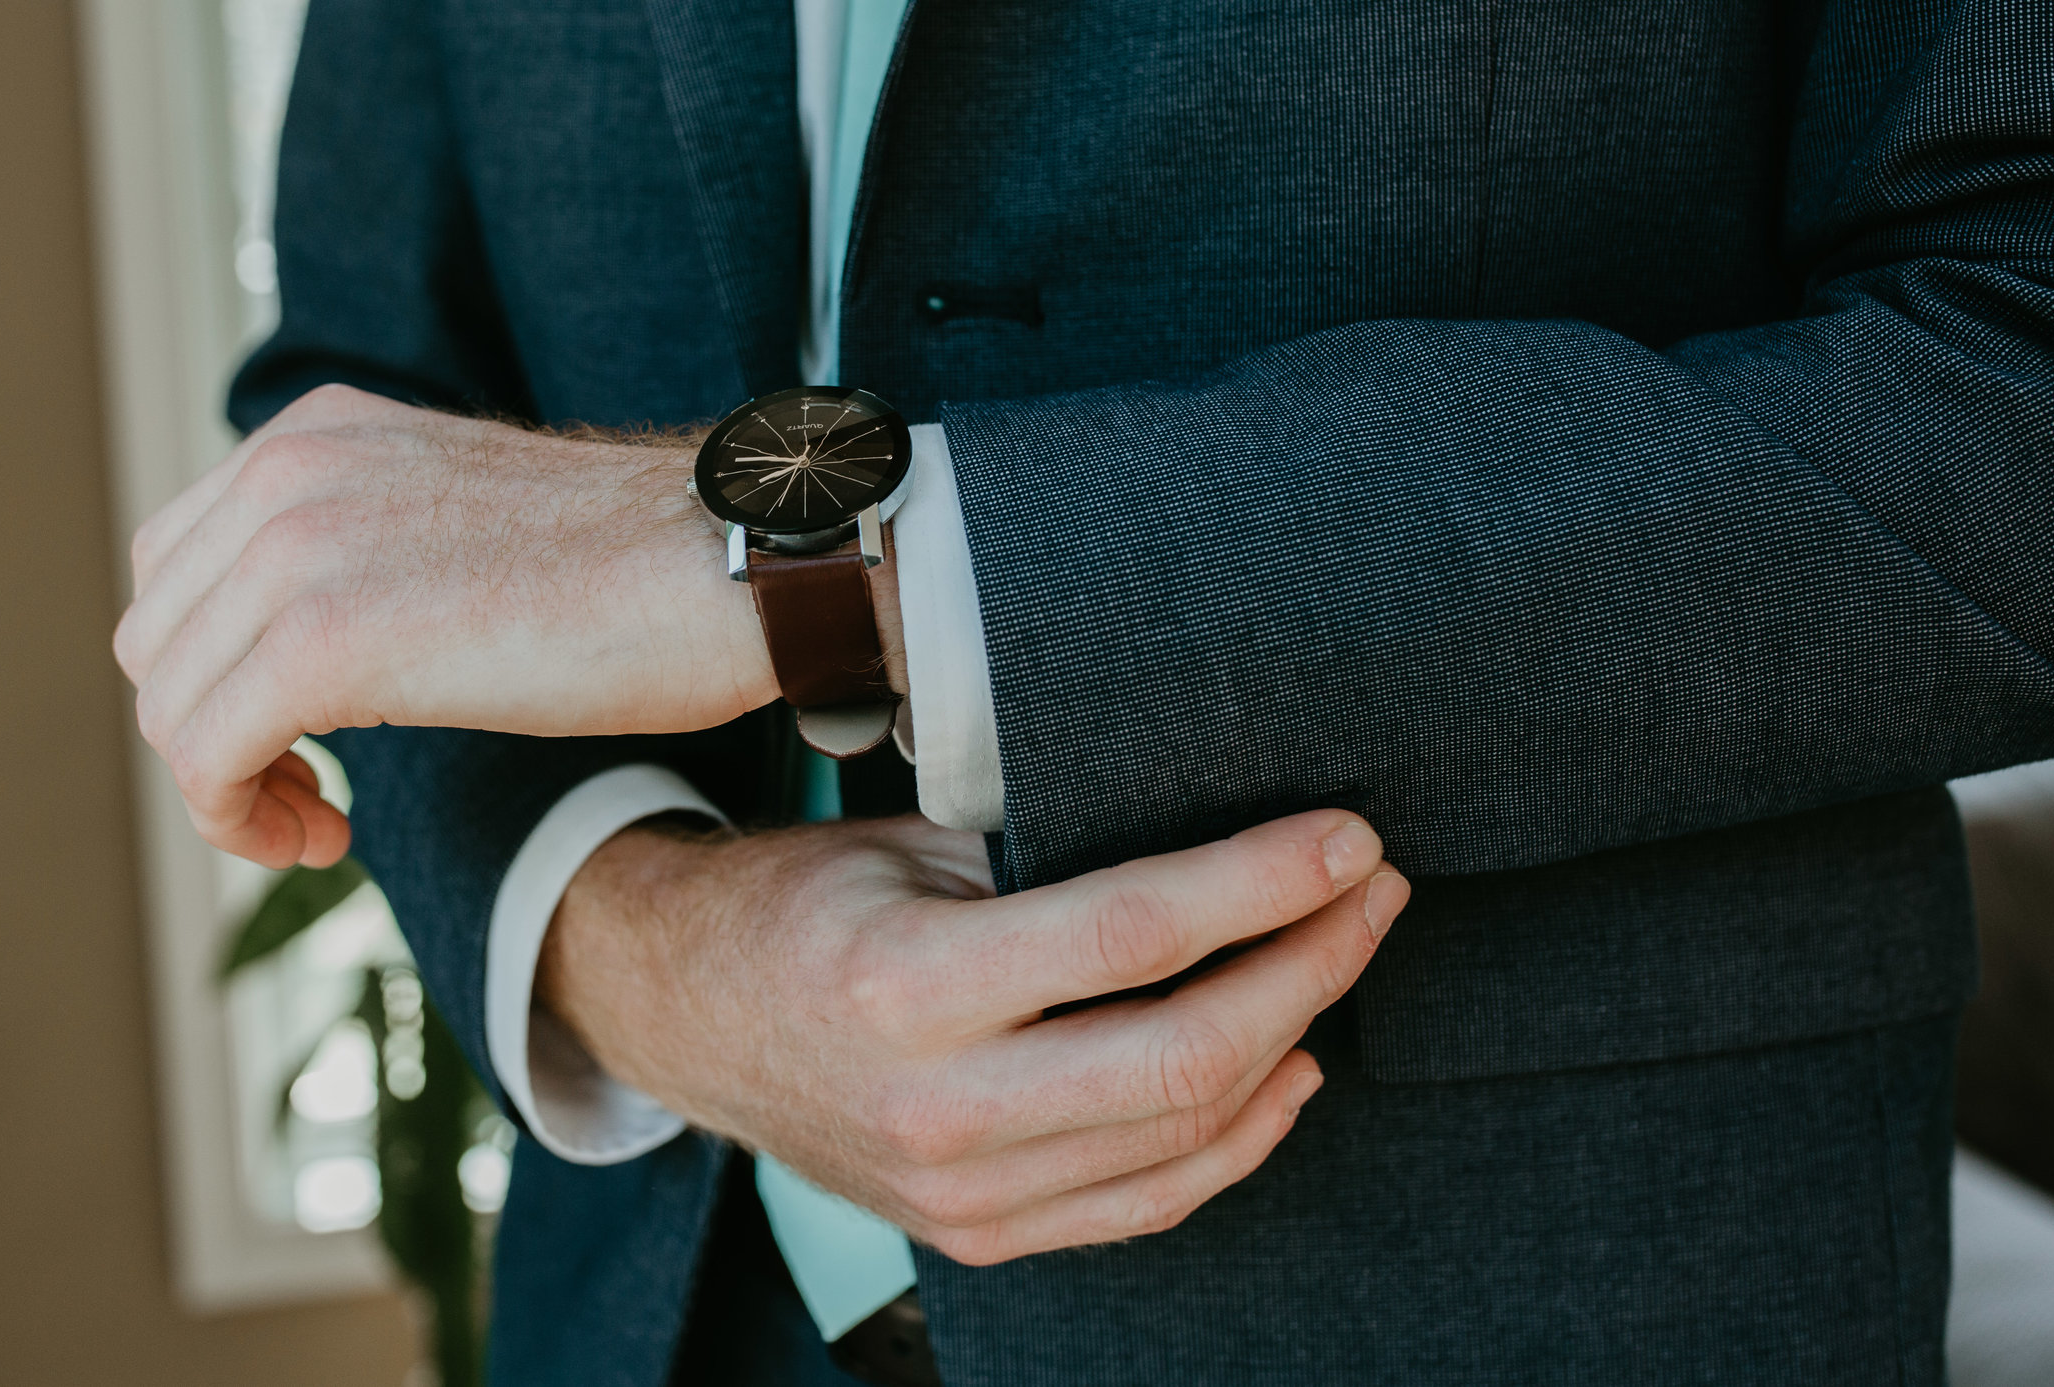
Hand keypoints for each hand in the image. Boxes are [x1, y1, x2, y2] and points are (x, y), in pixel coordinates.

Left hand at [112, 385, 785, 866]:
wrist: (728, 568)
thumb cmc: (632, 572)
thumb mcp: (458, 521)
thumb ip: (365, 551)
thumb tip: (305, 654)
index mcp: (315, 434)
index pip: (178, 565)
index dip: (213, 670)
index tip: (294, 736)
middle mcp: (287, 470)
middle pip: (158, 639)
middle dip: (212, 734)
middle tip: (306, 795)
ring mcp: (300, 548)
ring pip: (170, 705)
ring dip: (226, 790)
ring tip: (318, 824)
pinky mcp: (328, 639)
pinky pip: (205, 756)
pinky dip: (240, 819)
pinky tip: (326, 837)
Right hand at [538, 806, 1408, 1264]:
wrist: (679, 1013)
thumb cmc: (797, 901)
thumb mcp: (905, 843)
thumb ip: (1047, 849)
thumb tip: (1222, 819)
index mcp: (907, 984)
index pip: (1136, 935)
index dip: (1264, 885)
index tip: (1349, 838)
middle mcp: (937, 1108)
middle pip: (1187, 1054)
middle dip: (1309, 965)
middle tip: (1374, 891)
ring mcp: (958, 1192)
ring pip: (1184, 1137)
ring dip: (1295, 1042)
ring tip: (1345, 957)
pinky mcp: (976, 1234)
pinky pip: (1147, 1202)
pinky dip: (1238, 1138)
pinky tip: (1291, 1069)